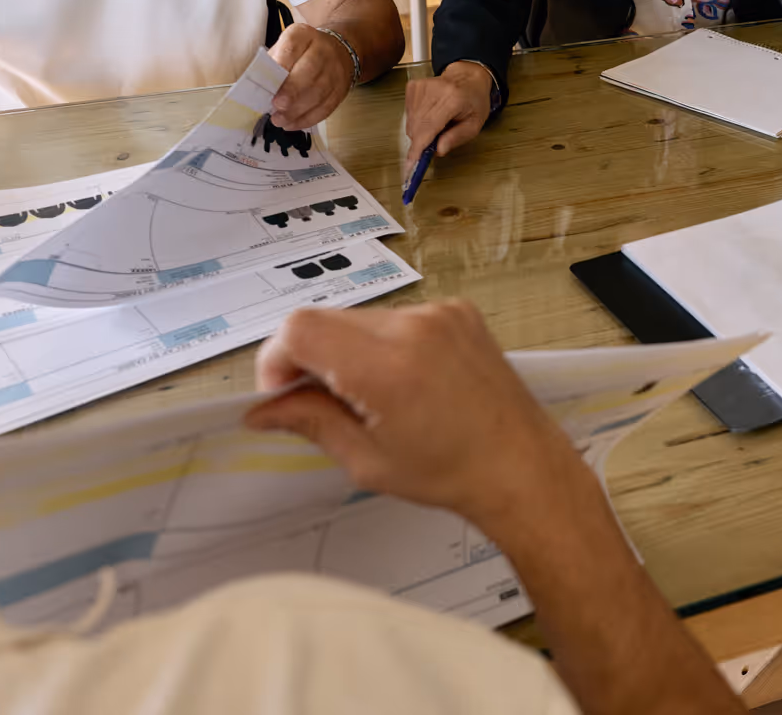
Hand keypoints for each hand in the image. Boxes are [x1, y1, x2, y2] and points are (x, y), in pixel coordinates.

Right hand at [245, 301, 583, 533]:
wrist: (520, 464)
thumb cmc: (450, 472)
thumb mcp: (366, 460)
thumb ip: (309, 422)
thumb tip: (262, 409)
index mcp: (387, 368)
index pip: (300, 328)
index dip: (277, 359)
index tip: (283, 392)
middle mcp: (413, 328)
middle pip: (325, 319)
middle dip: (310, 356)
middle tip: (322, 400)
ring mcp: (439, 313)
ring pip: (359, 317)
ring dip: (348, 349)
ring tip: (371, 396)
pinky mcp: (456, 310)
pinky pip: (396, 316)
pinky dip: (385, 343)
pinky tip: (404, 381)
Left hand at [267, 24, 355, 131]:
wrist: (338, 52)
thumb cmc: (301, 53)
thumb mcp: (284, 48)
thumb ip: (272, 64)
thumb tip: (258, 88)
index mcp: (304, 35)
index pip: (293, 46)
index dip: (282, 63)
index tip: (269, 80)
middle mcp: (323, 51)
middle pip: (310, 70)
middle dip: (292, 90)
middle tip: (276, 105)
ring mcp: (335, 71)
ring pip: (319, 93)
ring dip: (297, 110)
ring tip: (279, 119)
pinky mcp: (340, 91)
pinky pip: (326, 108)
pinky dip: (307, 119)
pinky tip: (291, 124)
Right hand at [404, 62, 494, 167]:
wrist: (467, 78)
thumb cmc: (473, 101)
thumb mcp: (474, 125)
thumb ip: (457, 138)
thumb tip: (438, 150)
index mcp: (453, 99)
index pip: (429, 126)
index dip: (418, 147)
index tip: (411, 163)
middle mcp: (434, 90)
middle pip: (417, 126)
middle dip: (421, 142)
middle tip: (434, 143)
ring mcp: (421, 87)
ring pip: (411, 122)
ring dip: (421, 131)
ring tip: (438, 124)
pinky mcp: (413, 87)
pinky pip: (408, 114)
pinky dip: (417, 121)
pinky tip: (430, 115)